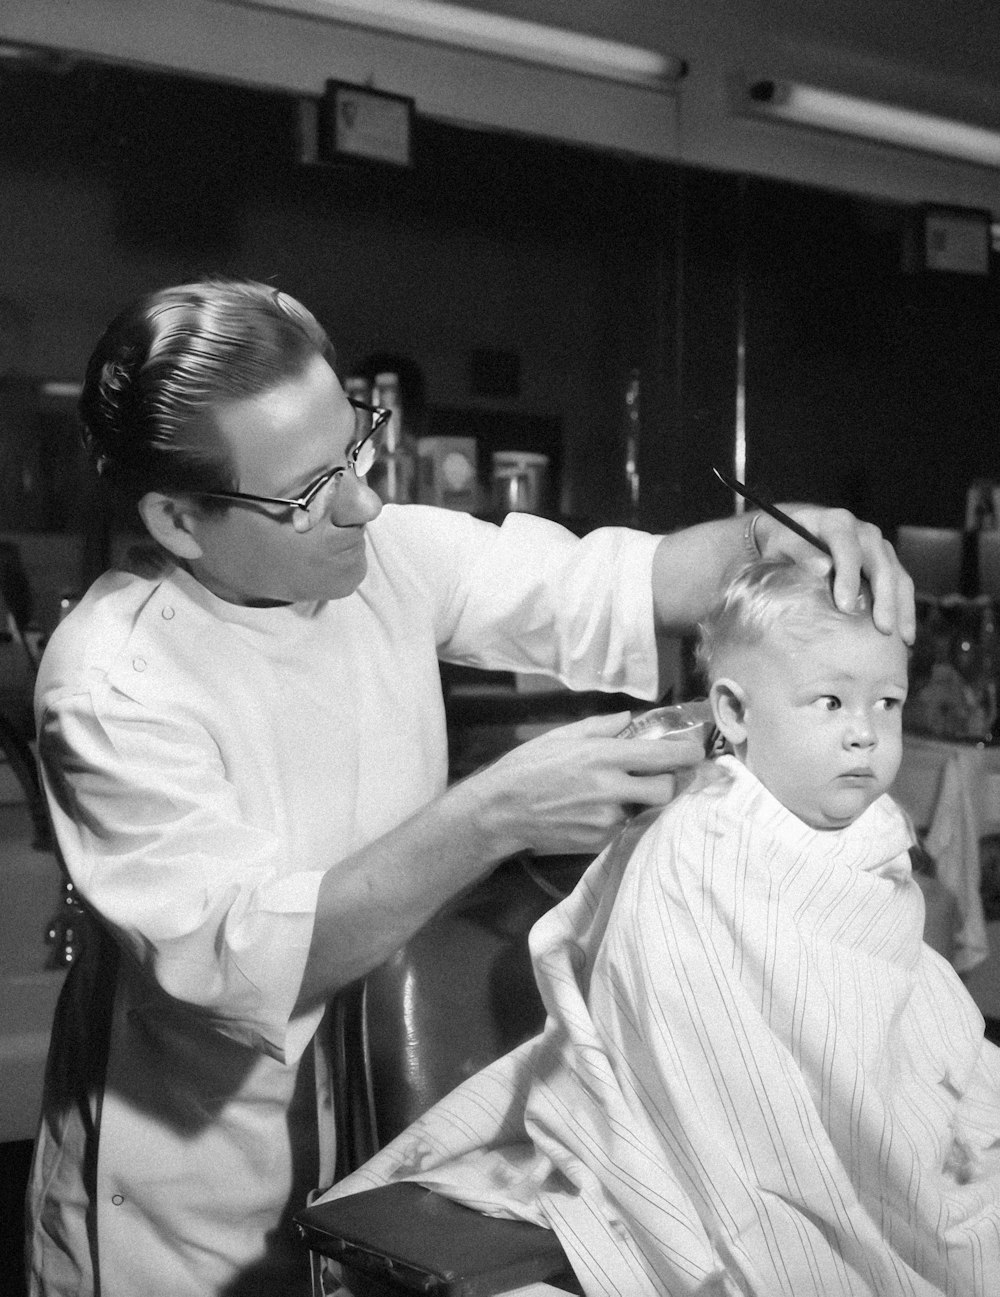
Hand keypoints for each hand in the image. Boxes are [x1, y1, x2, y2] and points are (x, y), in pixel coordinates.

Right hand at [467, 711, 703, 857]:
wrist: (501, 812)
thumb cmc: (528, 767)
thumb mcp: (561, 736)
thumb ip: (602, 726)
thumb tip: (631, 718)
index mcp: (603, 756)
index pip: (662, 755)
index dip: (687, 753)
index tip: (697, 751)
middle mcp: (610, 788)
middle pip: (666, 789)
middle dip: (668, 781)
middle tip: (658, 774)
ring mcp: (606, 819)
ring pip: (645, 810)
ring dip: (640, 801)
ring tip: (616, 793)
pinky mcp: (599, 841)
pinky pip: (624, 827)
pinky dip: (620, 817)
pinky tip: (597, 810)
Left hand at [759, 505, 915, 642]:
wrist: (791, 528)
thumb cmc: (782, 536)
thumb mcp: (780, 539)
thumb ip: (799, 550)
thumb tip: (823, 568)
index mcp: (838, 523)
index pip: (848, 550)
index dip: (849, 578)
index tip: (845, 607)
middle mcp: (864, 532)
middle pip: (881, 565)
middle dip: (884, 598)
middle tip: (882, 629)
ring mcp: (877, 546)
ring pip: (898, 575)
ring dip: (901, 607)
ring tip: (902, 639)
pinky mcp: (884, 561)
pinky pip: (901, 583)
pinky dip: (904, 608)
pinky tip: (904, 635)